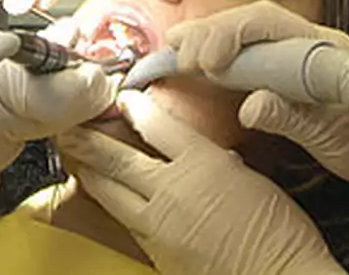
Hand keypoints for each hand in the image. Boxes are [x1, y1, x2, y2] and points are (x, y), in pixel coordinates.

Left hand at [58, 91, 345, 274]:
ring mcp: (159, 224)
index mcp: (202, 163)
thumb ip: (220, 162)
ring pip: (110, 191)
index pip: (158, 126)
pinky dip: (107, 202)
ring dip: (87, 170)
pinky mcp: (155, 251)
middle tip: (68, 124)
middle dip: (88, 139)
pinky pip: (123, 220)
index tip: (120, 98)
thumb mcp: (252, 179)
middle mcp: (173, 189)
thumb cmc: (280, 231)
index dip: (134, 109)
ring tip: (70, 155)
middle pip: (118, 158)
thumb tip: (204, 157)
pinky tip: (100, 196)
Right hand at [167, 1, 348, 192]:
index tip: (200, 60)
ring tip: (171, 48)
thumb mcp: (336, 137)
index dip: (228, 36)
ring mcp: (301, 53)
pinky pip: (252, 52)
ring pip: (248, 32)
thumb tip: (250, 107)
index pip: (266, 24)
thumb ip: (293, 118)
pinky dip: (221, 53)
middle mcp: (309, 40)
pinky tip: (197, 61)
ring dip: (209, 38)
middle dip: (208, 33)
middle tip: (171, 52)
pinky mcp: (293, 71)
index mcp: (323, 47)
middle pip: (250, 21)